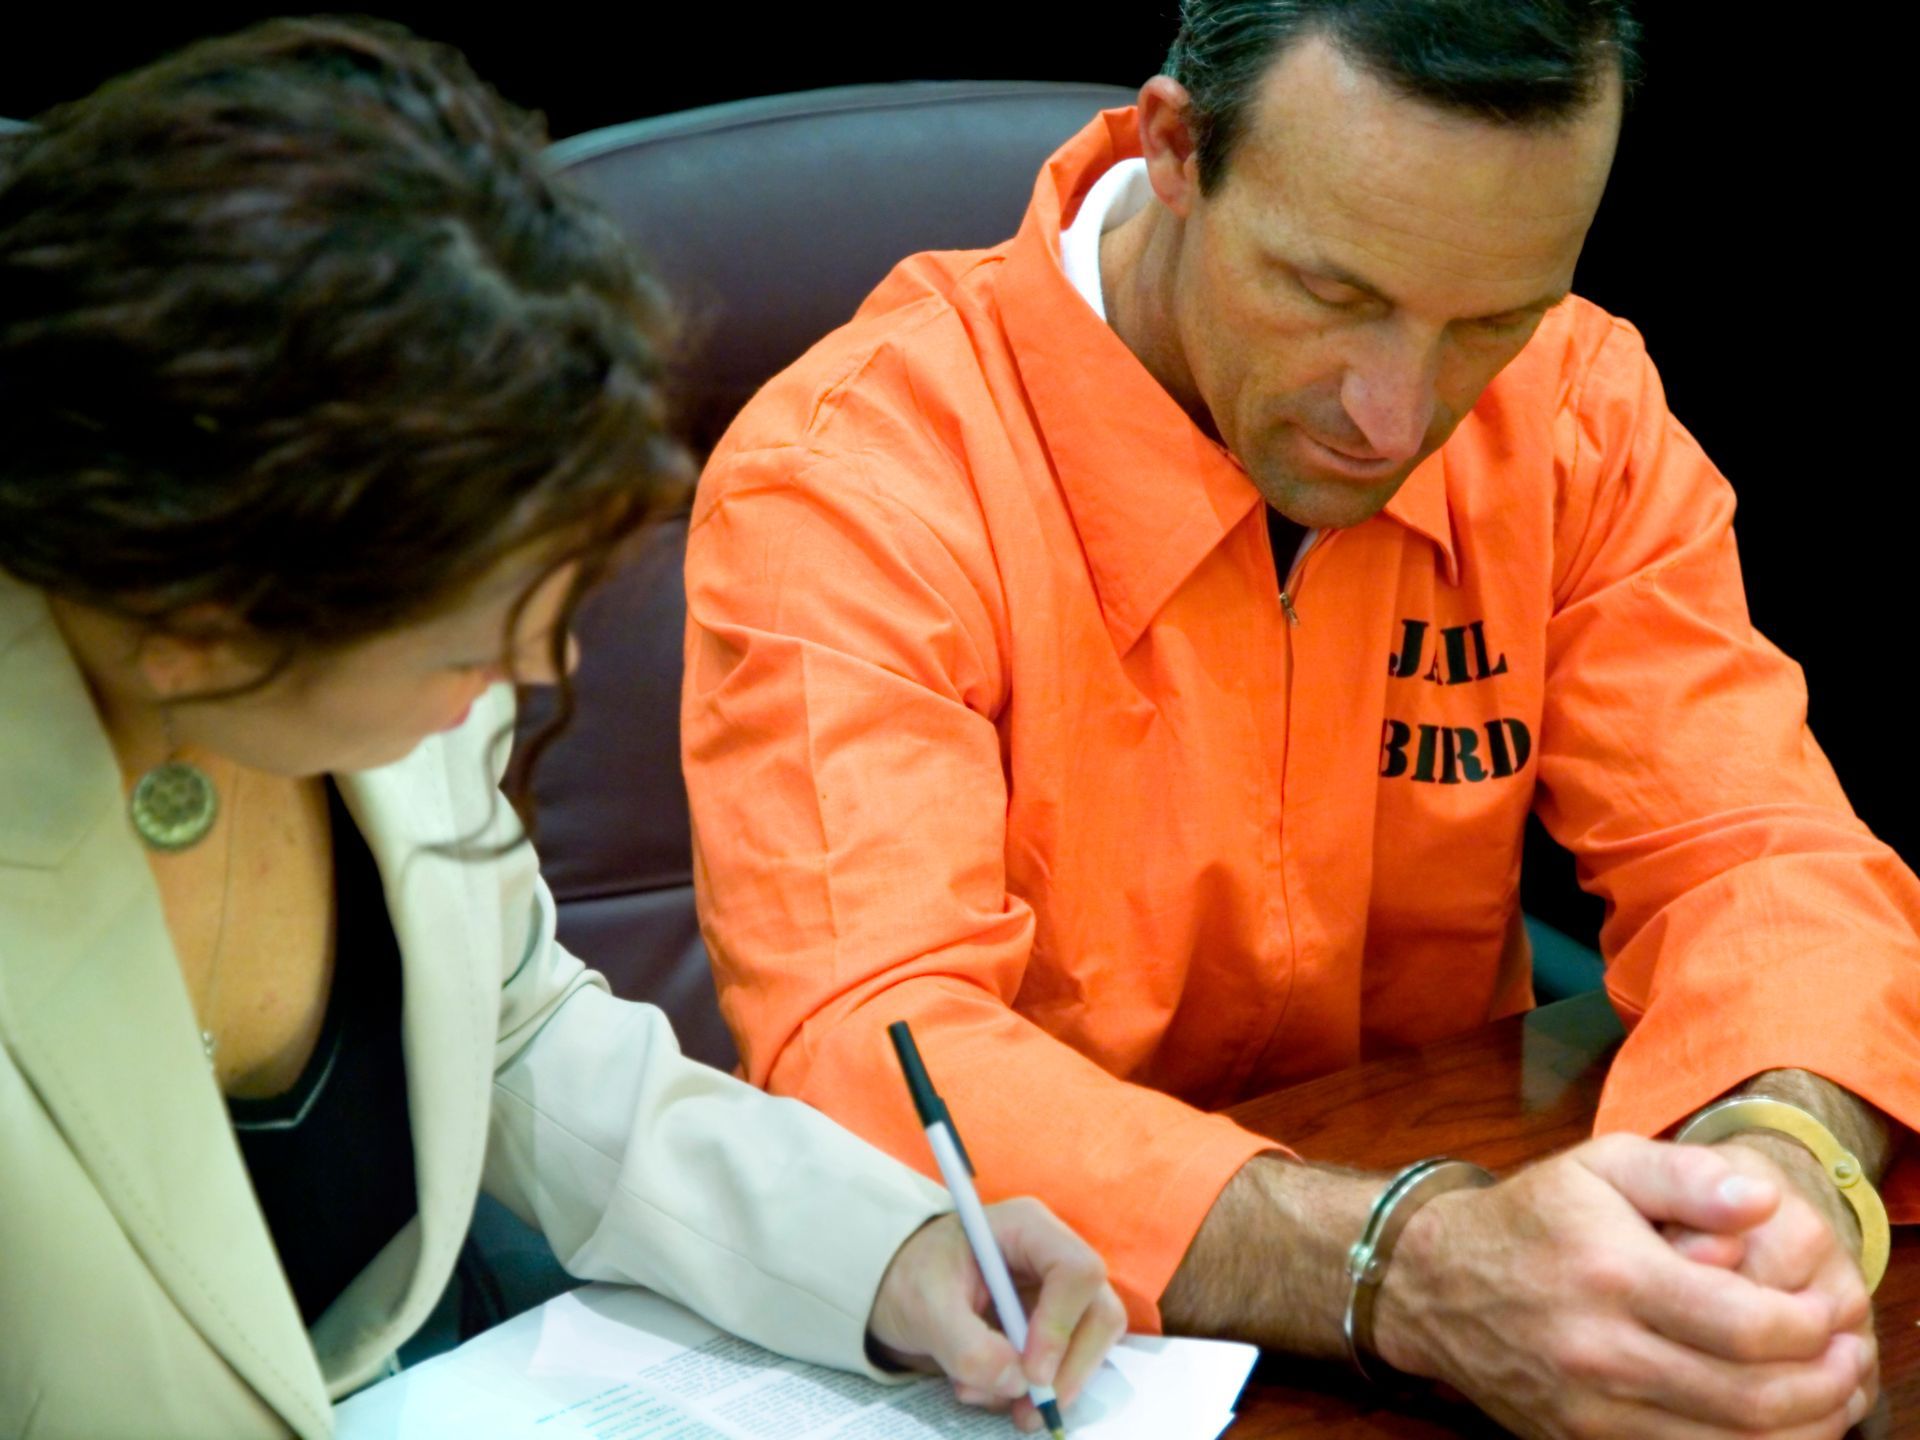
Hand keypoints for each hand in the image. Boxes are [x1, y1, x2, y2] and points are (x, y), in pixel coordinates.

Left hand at [867, 1198, 1127, 1431]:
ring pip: (1090, 1346)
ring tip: (985, 1395)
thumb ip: (966, 1345)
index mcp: (1028, 1228)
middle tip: (1027, 1410)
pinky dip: (1033, 1391)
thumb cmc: (911, 1277)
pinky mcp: (1054, 1327)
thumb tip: (1016, 1383)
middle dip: (1067, 1370)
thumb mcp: (924, 1307)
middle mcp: (1054, 1256)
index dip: (1062, 1326)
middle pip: (1099, 1314)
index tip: (1030, 1373)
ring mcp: (1058, 1293)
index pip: (1077, 1272)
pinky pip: (1067, 1366)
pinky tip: (991, 1391)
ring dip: (1048, 1387)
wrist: (902, 1290)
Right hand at [1371, 1134, 1872, 1438]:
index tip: (1827, 1309)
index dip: (1810, 1327)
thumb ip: (1686, 1174)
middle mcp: (1600, 1351)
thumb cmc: (1532, 1217)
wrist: (1434, 1284)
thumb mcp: (1600, 1165)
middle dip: (1821, 1384)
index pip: (1747, 1327)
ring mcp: (1589, 1409)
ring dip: (1797, 1428)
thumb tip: (1764, 1200)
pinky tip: (1766, 1420)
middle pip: (1749, 1400)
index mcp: (1613, 1274)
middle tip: (1845, 1357)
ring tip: (1823, 1392)